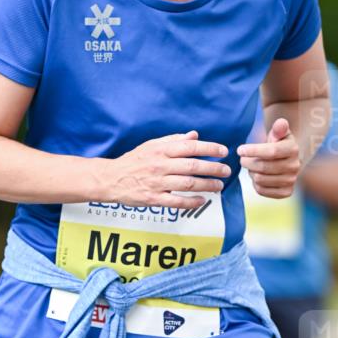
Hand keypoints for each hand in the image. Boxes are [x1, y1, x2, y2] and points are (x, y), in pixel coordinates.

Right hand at [104, 130, 230, 208]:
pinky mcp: (153, 199)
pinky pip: (176, 202)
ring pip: (188, 184)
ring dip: (207, 185)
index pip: (190, 146)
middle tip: (226, 170)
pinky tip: (202, 200)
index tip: (223, 151)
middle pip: (193, 166)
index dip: (209, 148)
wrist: (111, 179)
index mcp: (161, 150)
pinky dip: (191, 202)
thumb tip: (194, 135)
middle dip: (213, 168)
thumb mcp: (151, 145)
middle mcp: (160, 165)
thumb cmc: (133, 161)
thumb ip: (173, 140)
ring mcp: (157, 183)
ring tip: (219, 186)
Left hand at [237, 118, 300, 197]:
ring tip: (252, 167)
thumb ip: (278, 128)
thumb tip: (281, 122)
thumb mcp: (278, 133)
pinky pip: (262, 190)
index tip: (240, 150)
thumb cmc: (278, 143)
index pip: (271, 151)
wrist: (285, 160)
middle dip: (248, 162)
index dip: (253, 151)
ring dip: (251, 173)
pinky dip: (255, 184)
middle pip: (264, 167)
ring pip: (260, 179)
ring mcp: (291, 180)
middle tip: (242, 159)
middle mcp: (295, 166)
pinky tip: (257, 176)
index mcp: (293, 149)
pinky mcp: (286, 192)